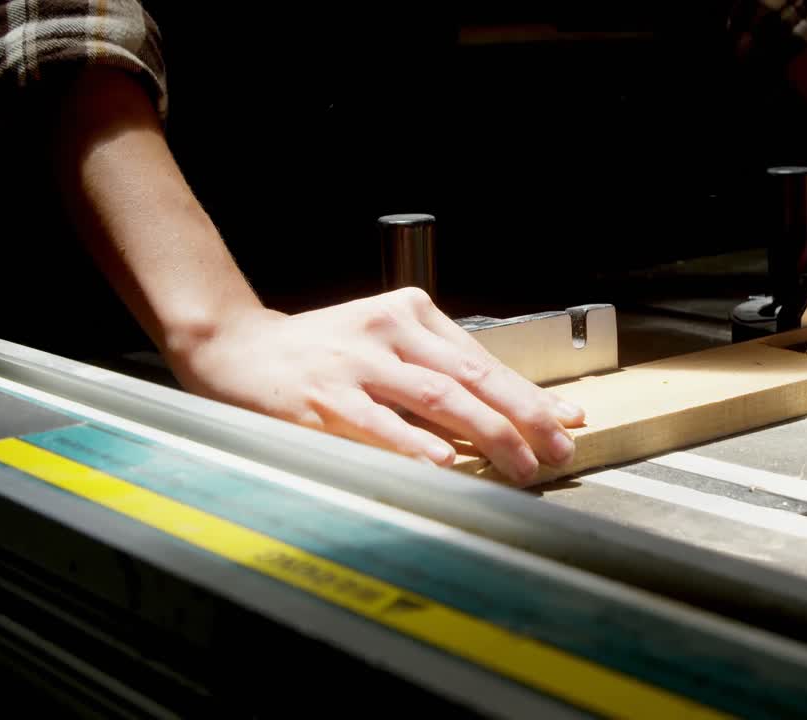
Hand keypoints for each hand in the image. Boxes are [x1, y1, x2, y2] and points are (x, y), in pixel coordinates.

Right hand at [166, 288, 584, 484]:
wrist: (238, 348)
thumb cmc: (322, 353)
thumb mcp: (384, 343)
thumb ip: (438, 371)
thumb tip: (505, 413)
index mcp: (410, 312)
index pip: (483, 359)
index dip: (530, 393)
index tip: (568, 420)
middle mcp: (388, 329)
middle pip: (472, 377)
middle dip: (524, 417)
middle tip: (557, 451)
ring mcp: (356, 361)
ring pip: (438, 398)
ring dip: (487, 435)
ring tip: (520, 465)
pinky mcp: (324, 395)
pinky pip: (380, 424)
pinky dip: (416, 445)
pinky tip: (447, 464)